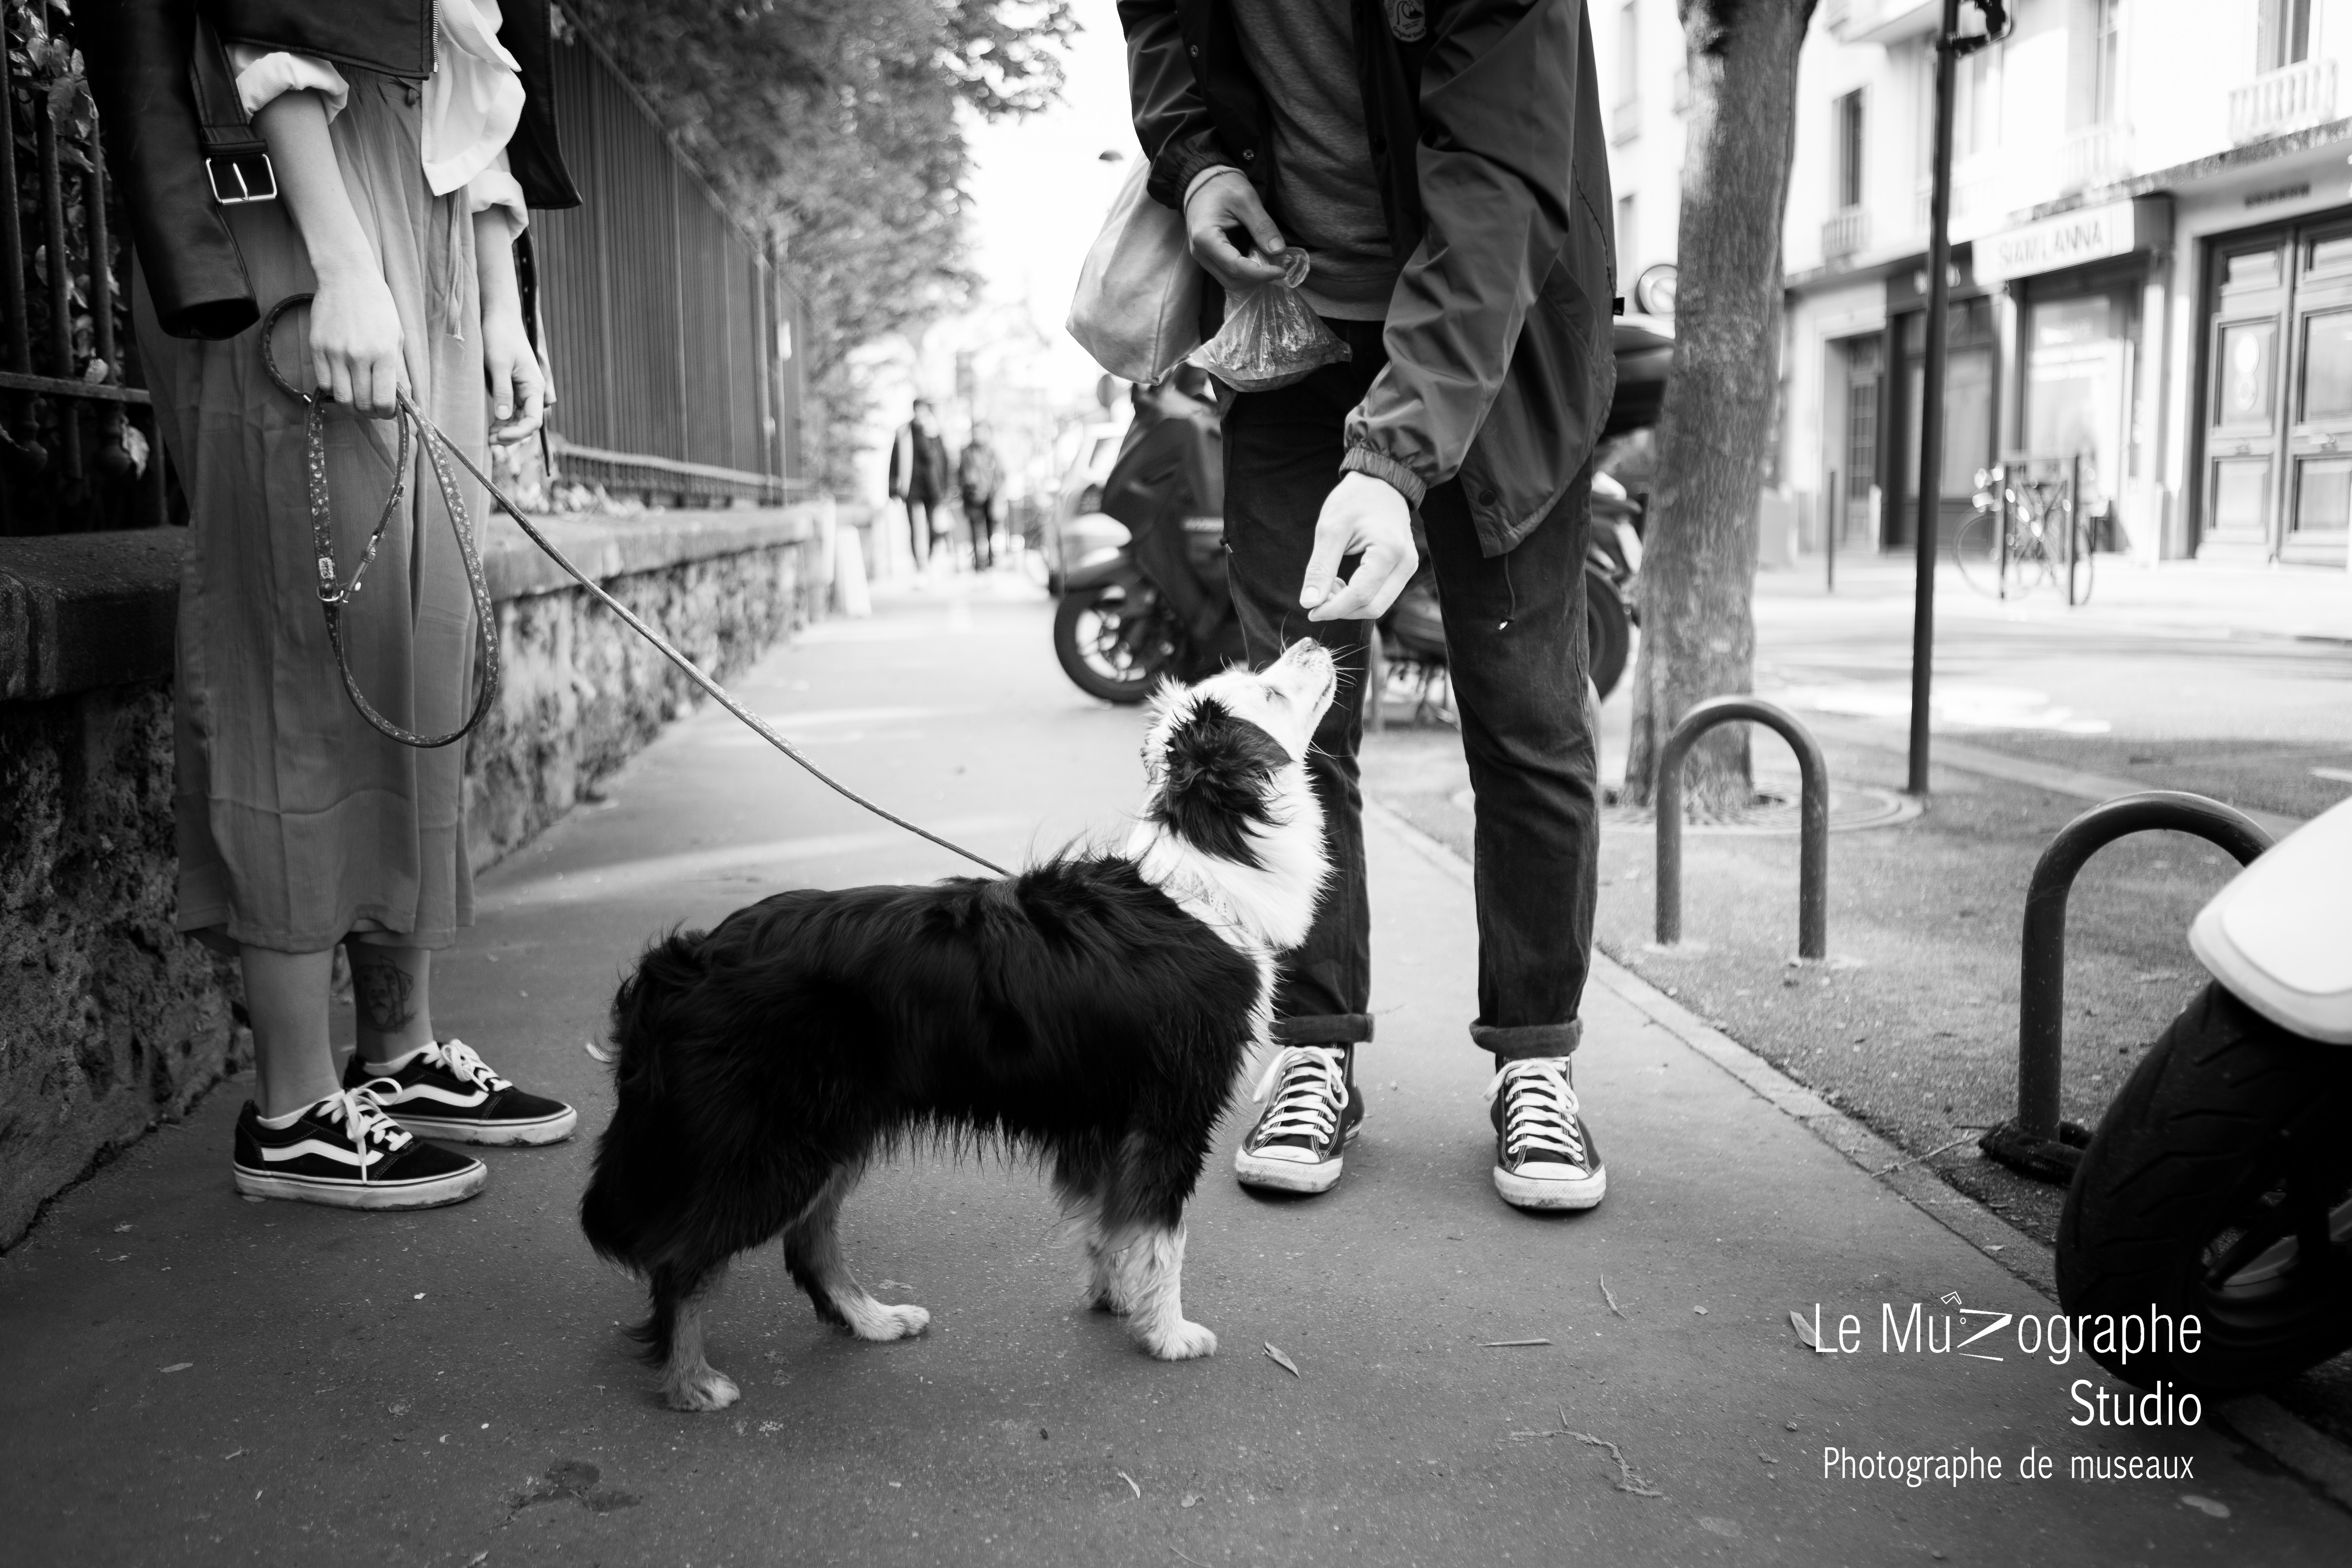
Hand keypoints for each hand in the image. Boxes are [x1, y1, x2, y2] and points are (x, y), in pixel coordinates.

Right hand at [308, 263, 407, 416]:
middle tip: (374, 408)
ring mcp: (335, 353)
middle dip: (370, 412)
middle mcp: (358, 356)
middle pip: (362, 404)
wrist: (348, 279)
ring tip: (358, 400)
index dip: (386, 414)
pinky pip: (324, 383)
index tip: (388, 411)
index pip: (383, 402)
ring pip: (341, 398)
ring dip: (352, 406)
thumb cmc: (378, 307)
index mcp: (384, 354)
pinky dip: (335, 390)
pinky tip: (343, 384)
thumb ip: (398, 371)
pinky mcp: (317, 348)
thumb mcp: (397, 338)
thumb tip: (402, 400)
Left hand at [480, 301, 544, 442]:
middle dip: (511, 436)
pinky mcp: (512, 389)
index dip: (518, 433)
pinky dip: (502, 423)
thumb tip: (504, 418)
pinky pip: (511, 412)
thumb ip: (503, 391)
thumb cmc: (500, 336)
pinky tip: (491, 427)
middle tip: (489, 441)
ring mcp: (522, 392)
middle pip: (527, 424)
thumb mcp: (499, 364)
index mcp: (534, 386)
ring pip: (519, 421)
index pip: (533, 420)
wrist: (498, 318)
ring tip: (488, 438)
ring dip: (506, 432)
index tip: (498, 436)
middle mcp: (532, 392)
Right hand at [1184, 169, 1289, 289]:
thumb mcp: (1246, 200)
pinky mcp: (1208, 257)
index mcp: (1206, 238)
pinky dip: (1245, 272)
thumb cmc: (1223, 186)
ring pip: (1229, 281)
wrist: (1202, 181)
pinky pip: (1227, 273)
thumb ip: (1262, 226)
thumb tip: (1279, 252)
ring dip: (1251, 278)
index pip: (1235, 267)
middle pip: (1231, 281)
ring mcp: (1202, 257)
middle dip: (1256, 279)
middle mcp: (1200, 253)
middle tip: (1277, 268)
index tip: (1282, 271)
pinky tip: (1258, 260)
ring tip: (1269, 264)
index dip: (1260, 274)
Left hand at [1301, 472, 1416, 621]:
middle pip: (1373, 607)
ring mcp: (1408, 566)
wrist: (1381, 482)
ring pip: (1379, 605)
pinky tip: (1343, 582)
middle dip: (1342, 610)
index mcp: (1389, 551)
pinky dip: (1360, 596)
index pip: (1360, 595)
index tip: (1311, 611)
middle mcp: (1405, 563)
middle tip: (1318, 598)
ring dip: (1351, 605)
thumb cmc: (1355, 499)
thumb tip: (1309, 603)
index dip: (1333, 609)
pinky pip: (1382, 595)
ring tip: (1330, 585)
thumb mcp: (1330, 529)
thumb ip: (1320, 569)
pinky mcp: (1405, 568)